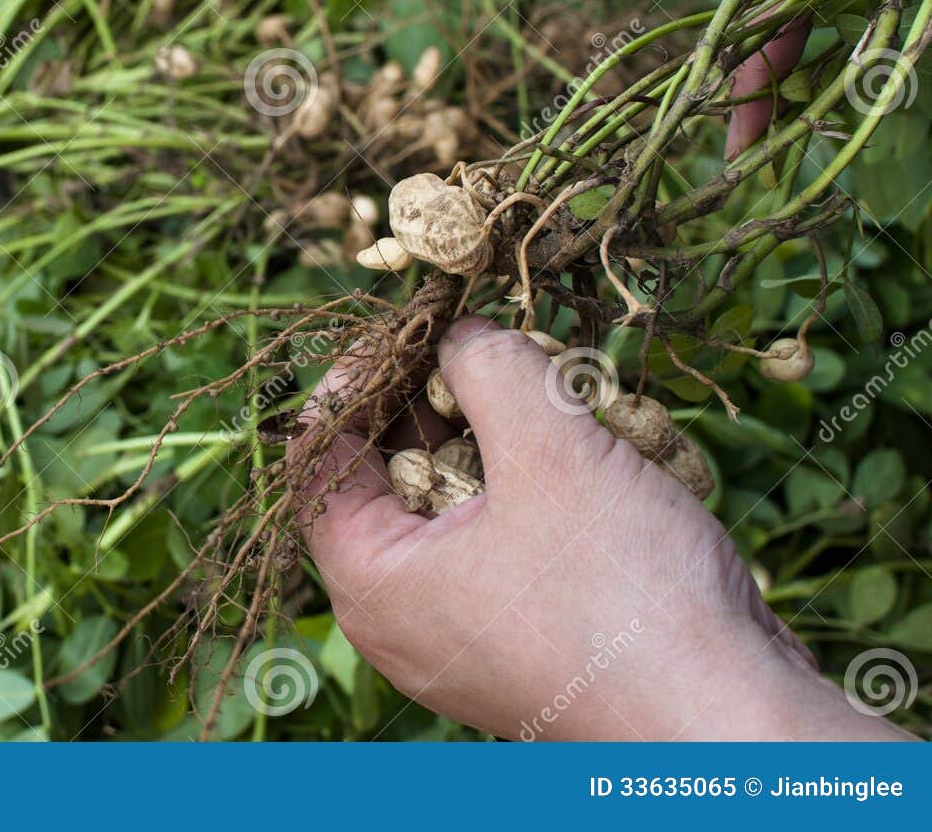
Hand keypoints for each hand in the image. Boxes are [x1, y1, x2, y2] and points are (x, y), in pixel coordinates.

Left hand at [297, 315, 912, 739]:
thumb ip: (491, 371)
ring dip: (496, 440)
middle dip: (436, 403)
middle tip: (486, 344)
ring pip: (453, 504)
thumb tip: (460, 332)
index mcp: (373, 583)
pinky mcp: (522, 637)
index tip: (411, 328)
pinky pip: (503, 541)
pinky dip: (533, 489)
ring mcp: (462, 633)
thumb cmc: (627, 597)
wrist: (731, 722)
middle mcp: (402, 617)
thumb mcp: (550, 452)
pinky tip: (588, 451)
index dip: (357, 382)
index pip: (320, 459)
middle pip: (387, 477)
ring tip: (548, 387)